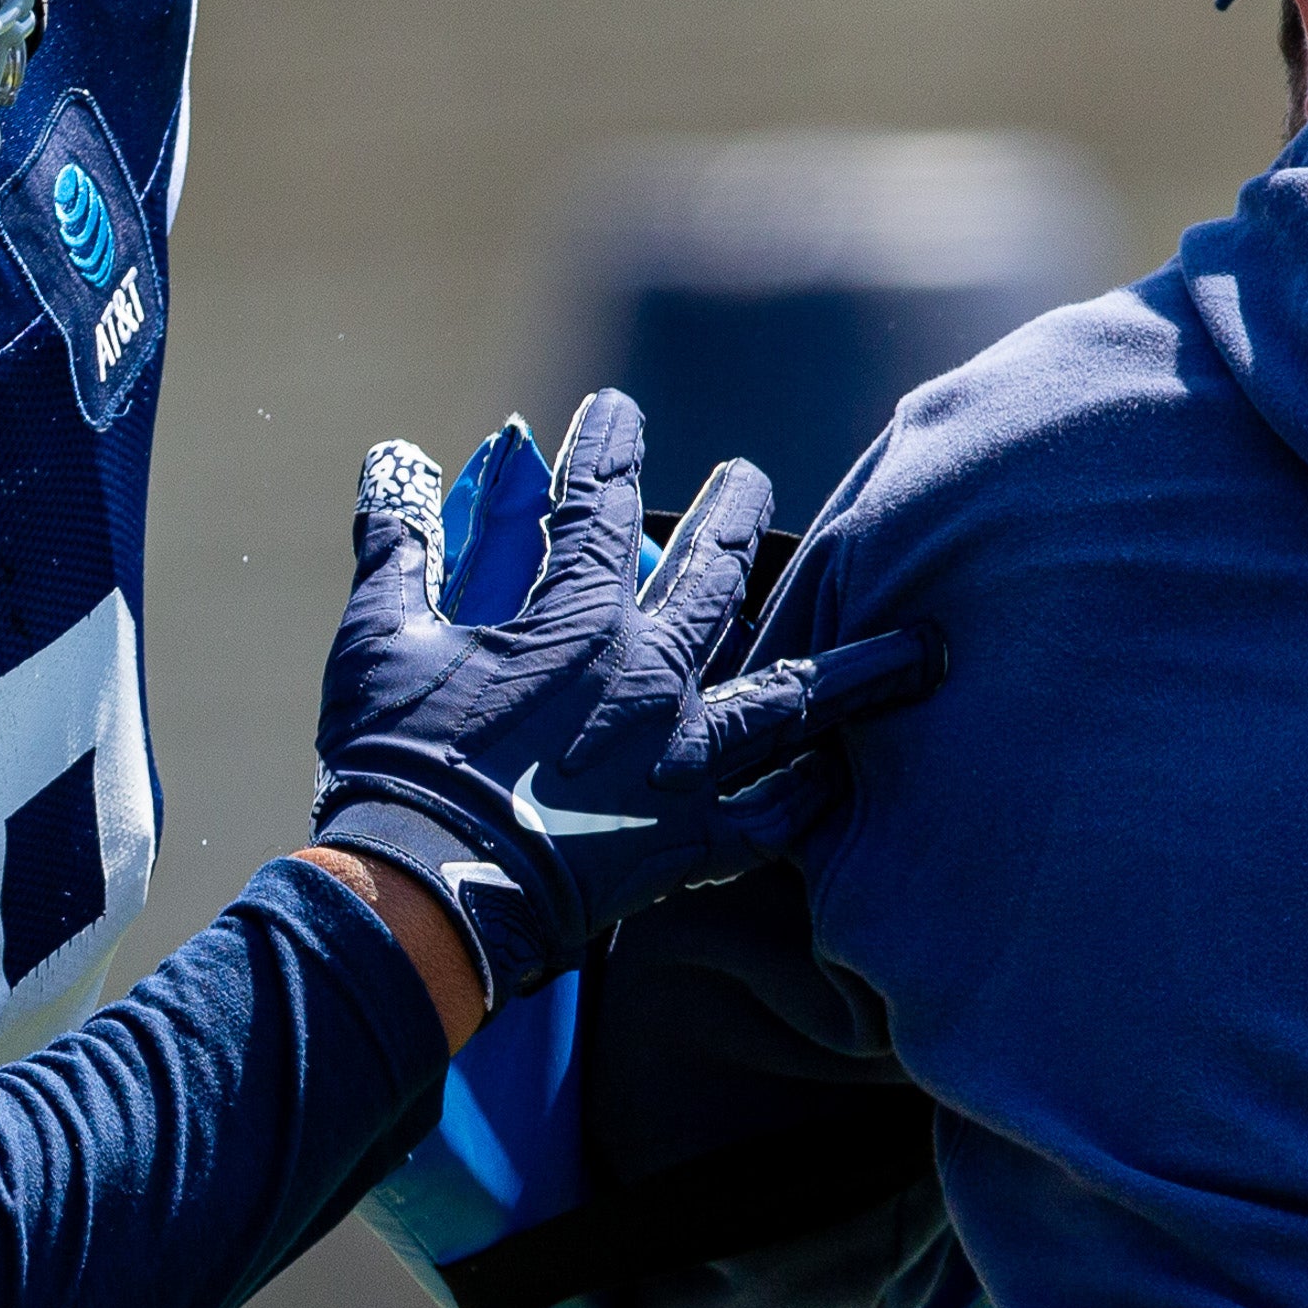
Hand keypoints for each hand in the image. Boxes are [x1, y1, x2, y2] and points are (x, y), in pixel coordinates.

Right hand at [308, 390, 937, 1006]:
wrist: (424, 896)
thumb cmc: (396, 764)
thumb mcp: (380, 639)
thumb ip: (398, 544)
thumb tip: (394, 461)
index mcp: (576, 620)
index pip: (597, 505)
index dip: (607, 446)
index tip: (617, 411)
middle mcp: (650, 679)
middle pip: (716, 576)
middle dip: (736, 517)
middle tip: (749, 484)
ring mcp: (683, 765)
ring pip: (795, 698)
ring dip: (860, 664)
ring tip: (926, 643)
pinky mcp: (690, 845)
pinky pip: (776, 820)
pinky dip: (812, 796)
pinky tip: (841, 774)